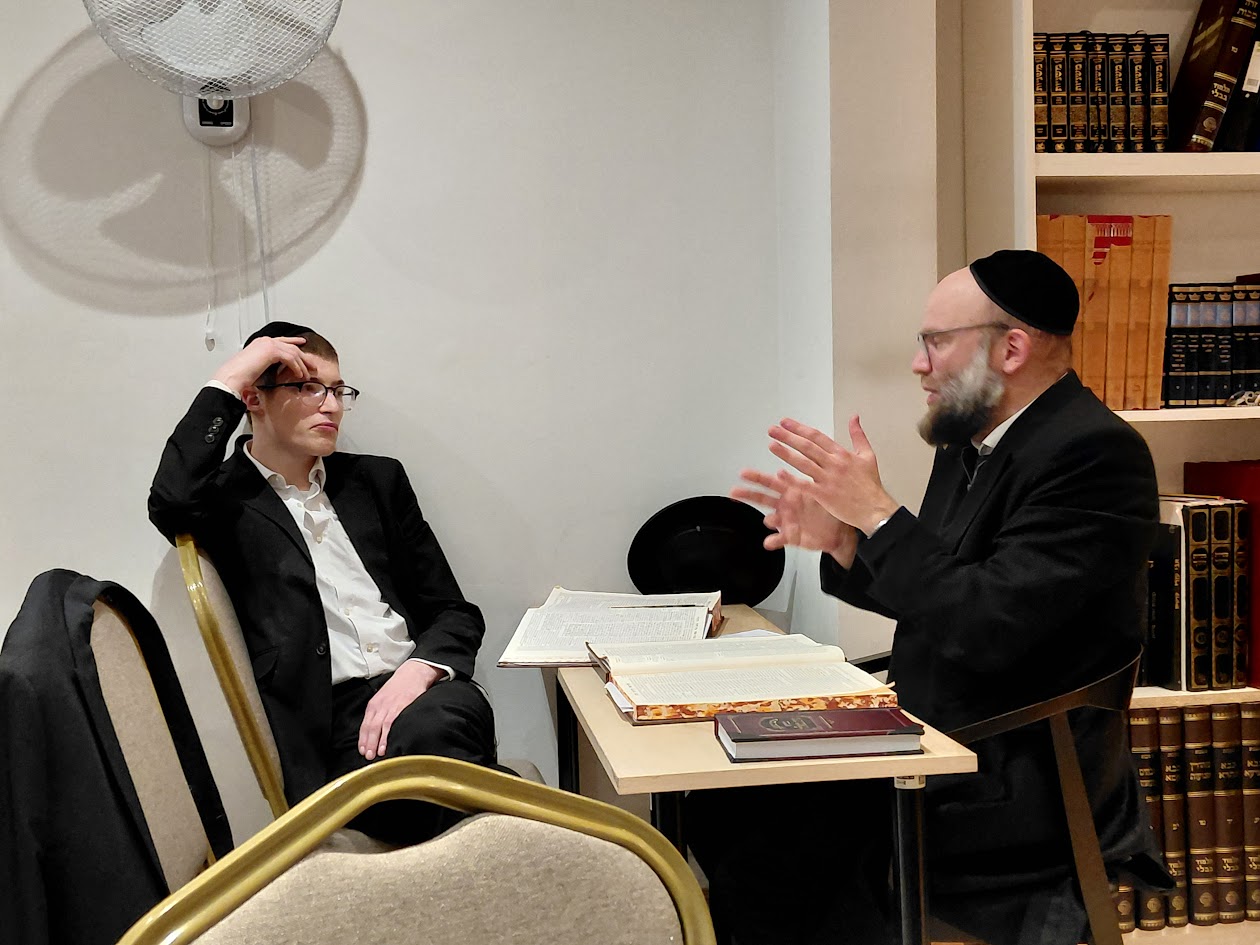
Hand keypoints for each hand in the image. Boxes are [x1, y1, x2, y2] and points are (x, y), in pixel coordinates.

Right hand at [211, 336, 310, 393]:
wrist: (232, 377)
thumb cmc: (239, 376)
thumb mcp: (256, 368)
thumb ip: (267, 366)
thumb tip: (275, 373)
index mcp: (260, 343)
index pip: (281, 340)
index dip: (293, 342)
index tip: (302, 344)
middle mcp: (265, 341)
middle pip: (291, 346)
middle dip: (303, 356)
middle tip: (312, 364)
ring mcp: (268, 344)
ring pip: (293, 352)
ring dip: (301, 365)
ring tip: (306, 375)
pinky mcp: (272, 350)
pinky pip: (290, 358)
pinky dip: (296, 367)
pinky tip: (299, 375)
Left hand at [358, 661, 443, 759]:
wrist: (413, 673)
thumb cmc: (400, 686)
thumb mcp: (385, 697)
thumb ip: (380, 711)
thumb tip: (376, 728)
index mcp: (374, 704)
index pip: (364, 725)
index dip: (362, 739)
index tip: (362, 750)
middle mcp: (379, 706)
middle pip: (369, 728)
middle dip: (367, 744)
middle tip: (367, 756)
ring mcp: (389, 707)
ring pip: (377, 728)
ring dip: (375, 743)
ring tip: (375, 755)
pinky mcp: (400, 707)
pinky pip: (389, 725)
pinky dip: (386, 736)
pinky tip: (385, 745)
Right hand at [731, 468, 857, 565]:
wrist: (837, 531)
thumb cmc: (828, 507)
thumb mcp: (821, 489)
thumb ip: (811, 477)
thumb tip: (806, 458)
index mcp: (790, 491)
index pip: (770, 482)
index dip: (757, 477)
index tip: (744, 473)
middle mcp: (785, 505)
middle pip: (763, 498)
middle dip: (748, 494)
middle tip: (734, 491)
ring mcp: (786, 521)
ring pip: (770, 519)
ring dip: (768, 519)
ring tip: (770, 520)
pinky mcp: (790, 536)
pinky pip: (779, 539)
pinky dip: (773, 541)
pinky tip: (769, 542)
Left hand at [766, 415, 899, 536]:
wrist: (875, 509)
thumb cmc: (870, 485)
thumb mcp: (868, 455)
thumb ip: (858, 435)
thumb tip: (854, 417)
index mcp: (842, 454)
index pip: (817, 436)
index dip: (800, 428)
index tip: (786, 422)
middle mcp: (834, 464)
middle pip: (807, 446)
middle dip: (788, 437)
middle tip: (773, 430)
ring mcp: (828, 479)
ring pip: (804, 463)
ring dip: (786, 453)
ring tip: (772, 445)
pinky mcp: (824, 495)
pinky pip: (805, 485)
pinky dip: (792, 480)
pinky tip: (779, 474)